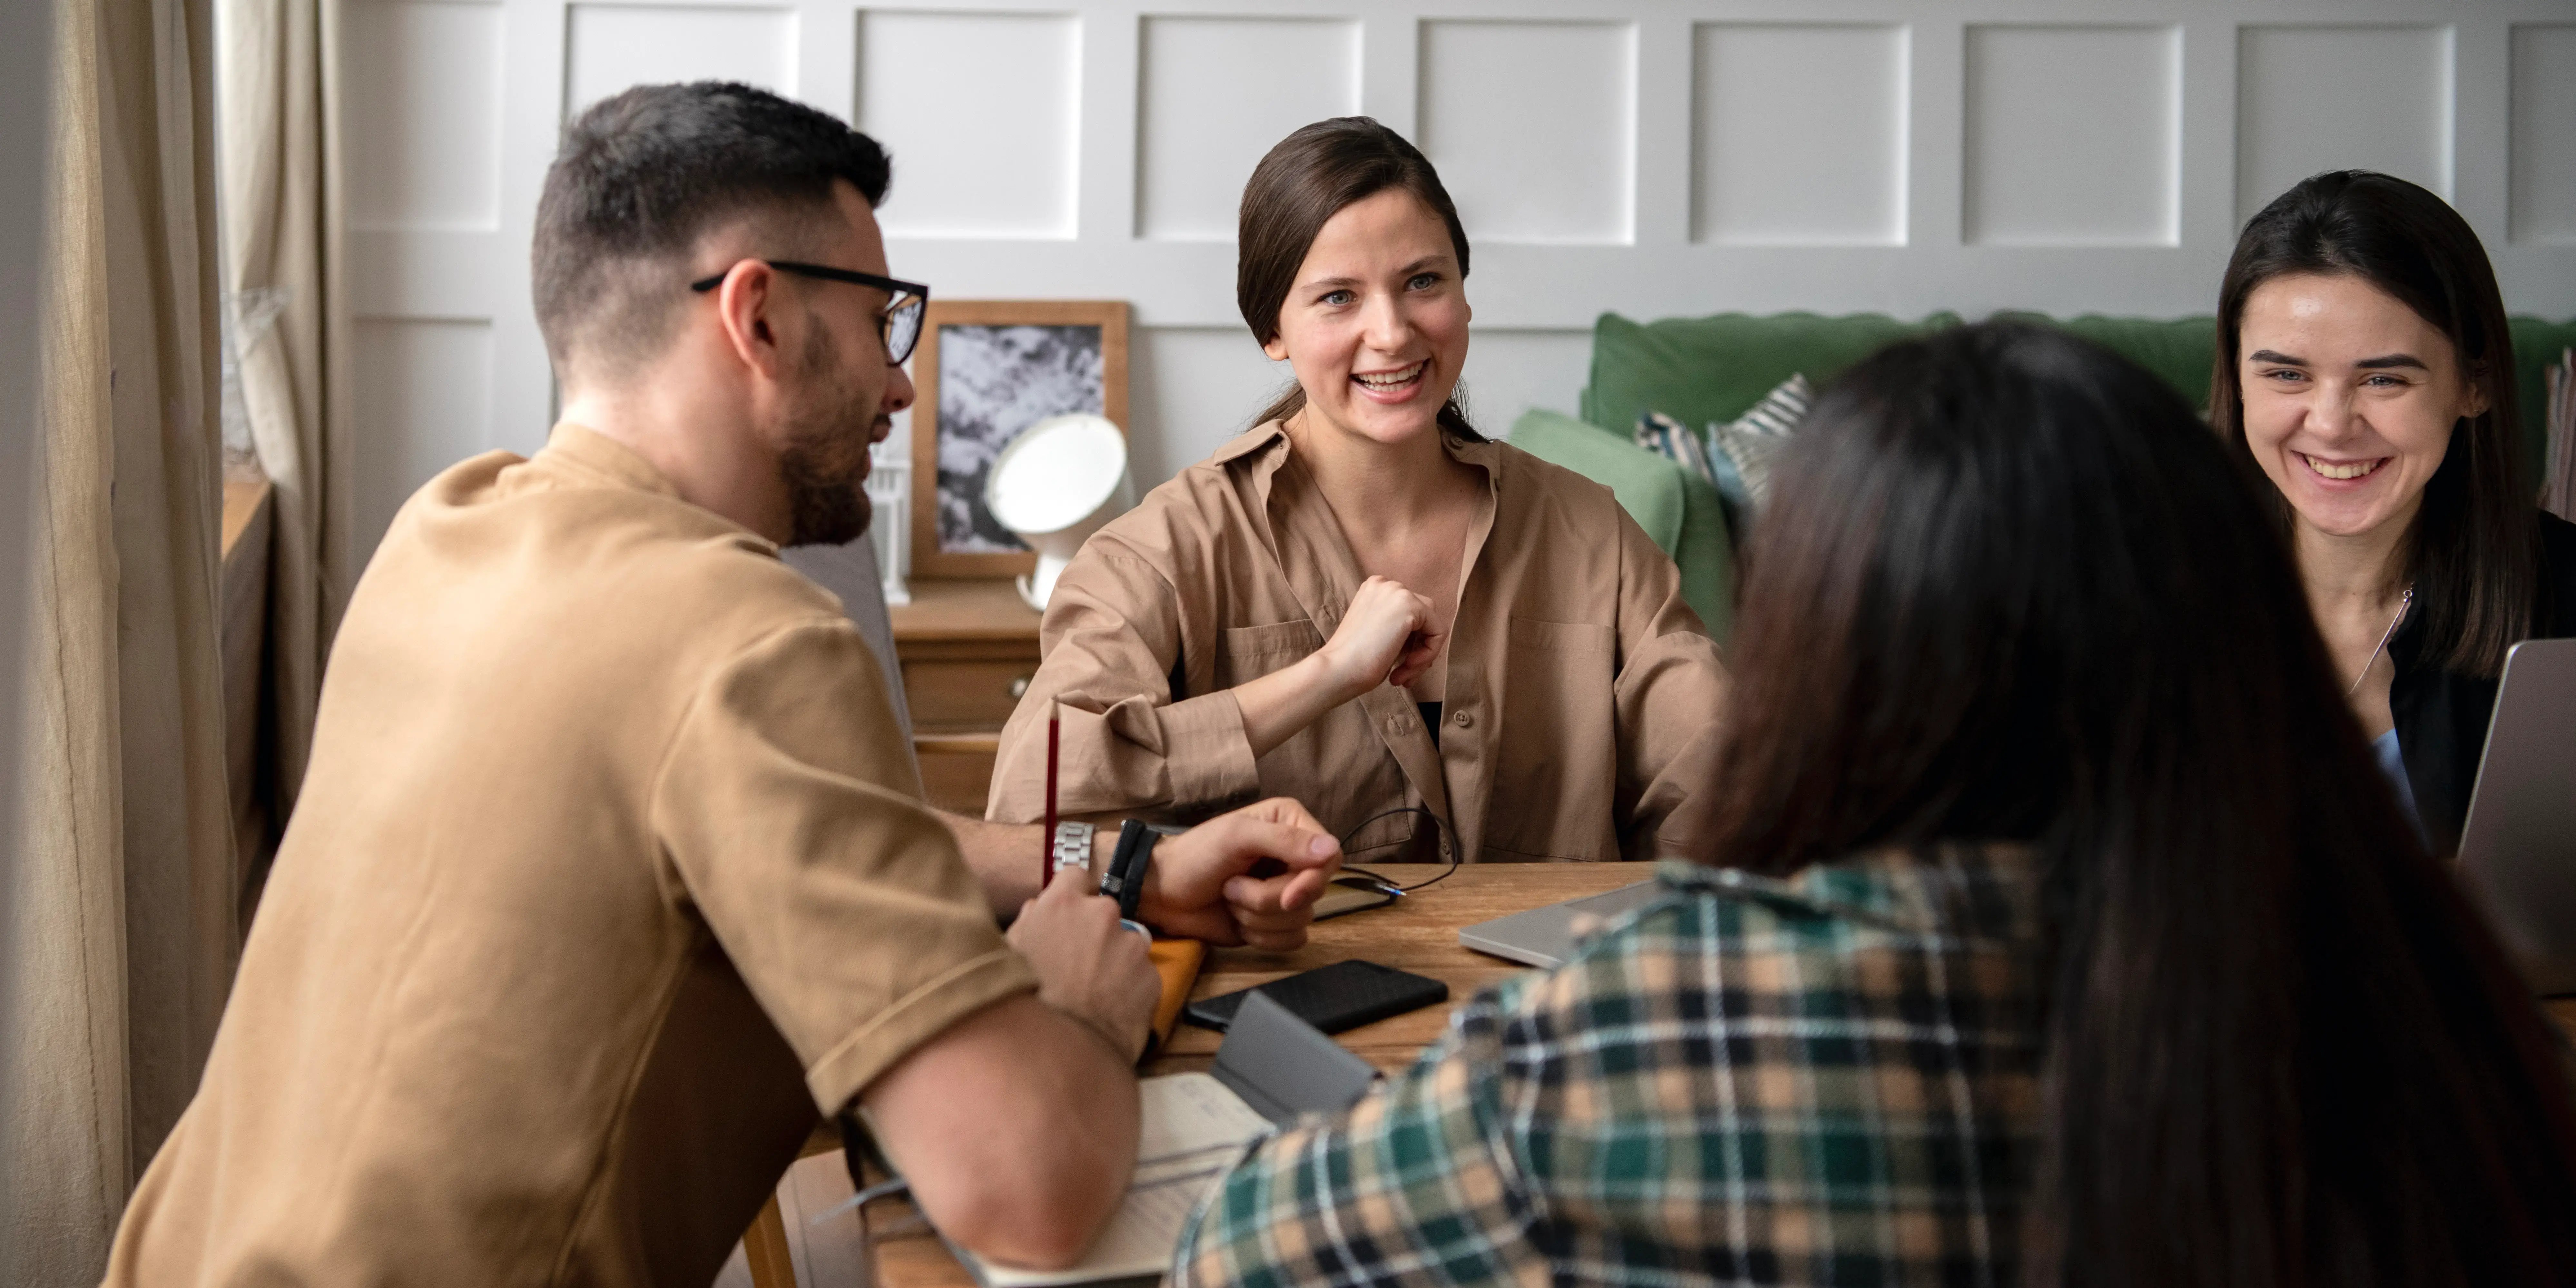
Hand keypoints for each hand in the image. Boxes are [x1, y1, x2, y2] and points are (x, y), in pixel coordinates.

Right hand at [1007, 870, 1158, 1061]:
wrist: (1059, 1052)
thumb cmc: (1023, 1004)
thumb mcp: (1008, 956)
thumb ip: (1028, 923)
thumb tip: (1038, 909)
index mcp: (1062, 905)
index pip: (1075, 875)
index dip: (1071, 895)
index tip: (1068, 915)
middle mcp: (1102, 915)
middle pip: (1103, 912)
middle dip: (1094, 931)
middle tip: (1078, 963)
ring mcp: (1131, 945)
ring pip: (1125, 943)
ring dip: (1114, 959)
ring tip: (1095, 992)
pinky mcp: (1152, 977)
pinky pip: (1140, 974)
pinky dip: (1129, 987)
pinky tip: (1110, 1009)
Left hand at [1142, 798, 1343, 950]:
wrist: (1163, 894)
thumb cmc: (1195, 856)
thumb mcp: (1237, 836)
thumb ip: (1284, 840)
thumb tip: (1332, 849)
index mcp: (1290, 825)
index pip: (1330, 858)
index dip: (1313, 881)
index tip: (1288, 897)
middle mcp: (1293, 857)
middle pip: (1314, 893)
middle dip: (1268, 899)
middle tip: (1232, 887)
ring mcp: (1284, 891)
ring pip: (1301, 919)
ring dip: (1257, 917)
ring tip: (1229, 899)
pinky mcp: (1275, 922)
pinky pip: (1291, 940)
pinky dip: (1261, 937)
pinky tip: (1237, 922)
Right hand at [1313, 576, 1441, 700]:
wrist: (1338, 669)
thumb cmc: (1352, 661)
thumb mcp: (1379, 635)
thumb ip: (1400, 630)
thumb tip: (1427, 640)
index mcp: (1375, 589)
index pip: (1410, 613)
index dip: (1411, 644)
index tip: (1399, 668)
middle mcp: (1387, 584)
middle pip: (1425, 616)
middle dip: (1419, 649)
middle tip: (1404, 674)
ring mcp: (1399, 592)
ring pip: (1432, 624)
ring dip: (1423, 655)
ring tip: (1403, 676)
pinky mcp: (1411, 605)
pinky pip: (1438, 631)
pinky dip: (1429, 654)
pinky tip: (1407, 667)